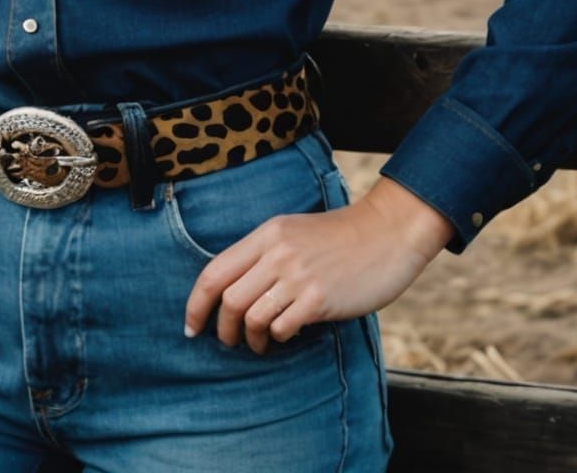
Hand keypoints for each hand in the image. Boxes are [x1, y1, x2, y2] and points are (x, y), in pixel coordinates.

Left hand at [182, 174, 455, 354]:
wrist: (385, 234)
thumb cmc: (338, 237)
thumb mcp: (293, 232)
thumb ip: (264, 254)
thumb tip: (233, 292)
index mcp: (266, 234)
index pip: (214, 272)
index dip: (195, 304)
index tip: (191, 326)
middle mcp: (276, 253)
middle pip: (228, 299)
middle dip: (222, 328)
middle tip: (228, 342)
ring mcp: (298, 276)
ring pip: (252, 317)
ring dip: (251, 339)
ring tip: (260, 344)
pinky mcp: (319, 299)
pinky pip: (283, 328)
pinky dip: (280, 337)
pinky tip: (289, 334)